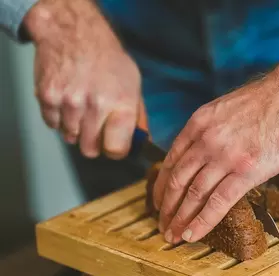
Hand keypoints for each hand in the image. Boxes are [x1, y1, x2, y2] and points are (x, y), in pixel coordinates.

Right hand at [23, 0, 140, 158]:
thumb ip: (137, 117)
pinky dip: (59, 118)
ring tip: (82, 107)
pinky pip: (52, 125)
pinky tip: (68, 101)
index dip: (116, 150)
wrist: (74, 32)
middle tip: (97, 125)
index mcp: (121, 105)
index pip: (116, 149)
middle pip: (90, 150)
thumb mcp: (134, 84)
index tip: (114, 144)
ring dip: (76, 129)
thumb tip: (141, 142)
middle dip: (94, 142)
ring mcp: (68, 103)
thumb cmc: (108, 59)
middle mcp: (94, 106)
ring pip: (70, 138)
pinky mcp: (47, 98)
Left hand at [152, 60, 278, 243]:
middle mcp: (206, 140)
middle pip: (177, 181)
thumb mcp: (230, 108)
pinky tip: (193, 235)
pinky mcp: (247, 171)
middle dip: (167, 208)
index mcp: (200, 122)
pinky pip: (217, 203)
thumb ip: (216, 130)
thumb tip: (213, 152)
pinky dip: (202, 222)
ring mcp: (225, 156)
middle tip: (162, 225)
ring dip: (180, 219)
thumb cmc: (274, 98)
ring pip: (193, 195)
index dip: (162, 187)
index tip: (159, 203)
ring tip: (173, 236)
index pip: (171, 161)